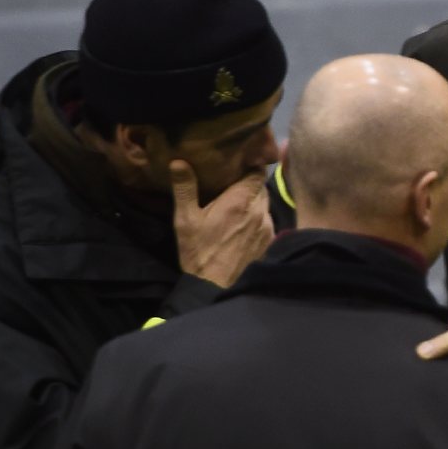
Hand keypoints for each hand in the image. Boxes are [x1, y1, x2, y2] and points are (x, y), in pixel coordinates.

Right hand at [172, 160, 273, 287]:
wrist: (214, 287)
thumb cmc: (198, 251)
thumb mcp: (185, 220)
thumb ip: (185, 188)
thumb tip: (179, 161)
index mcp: (240, 201)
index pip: (257, 171)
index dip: (249, 165)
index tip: (237, 163)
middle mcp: (259, 210)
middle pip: (261, 186)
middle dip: (249, 183)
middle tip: (231, 183)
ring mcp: (267, 226)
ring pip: (265, 203)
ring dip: (253, 201)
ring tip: (235, 203)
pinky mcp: (268, 240)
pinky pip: (266, 220)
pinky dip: (257, 217)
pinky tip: (242, 224)